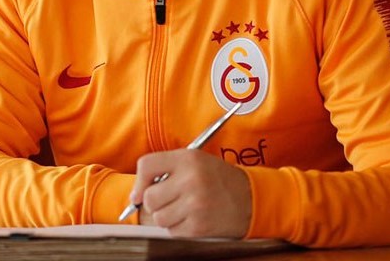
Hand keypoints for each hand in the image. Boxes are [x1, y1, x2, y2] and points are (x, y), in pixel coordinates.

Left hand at [130, 148, 251, 237]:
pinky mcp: (199, 226)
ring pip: (159, 217)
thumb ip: (166, 168)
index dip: (139, 181)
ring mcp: (195, 204)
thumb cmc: (219, 179)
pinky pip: (172, 231)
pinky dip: (178, 228)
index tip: (139, 192)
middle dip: (154, 202)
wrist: (252, 199)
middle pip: (149, 197)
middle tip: (168, 200)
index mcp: (188, 159)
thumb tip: (137, 193)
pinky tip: (192, 218)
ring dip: (167, 216)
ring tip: (183, 209)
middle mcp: (191, 179)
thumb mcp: (196, 161)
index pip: (147, 165)